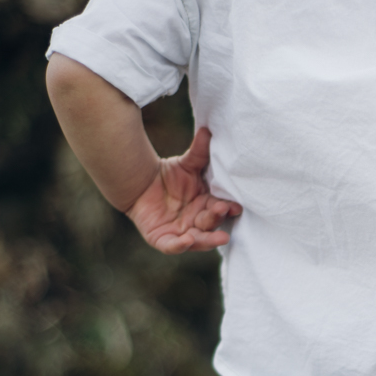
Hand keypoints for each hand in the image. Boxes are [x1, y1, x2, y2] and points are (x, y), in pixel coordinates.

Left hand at [125, 128, 241, 253]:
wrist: (138, 183)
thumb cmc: (168, 175)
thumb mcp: (186, 164)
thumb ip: (199, 151)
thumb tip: (208, 129)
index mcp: (206, 206)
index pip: (221, 209)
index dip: (228, 208)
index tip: (236, 205)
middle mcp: (197, 222)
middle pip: (210, 224)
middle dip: (217, 219)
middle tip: (222, 210)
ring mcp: (181, 233)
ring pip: (198, 240)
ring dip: (209, 240)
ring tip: (220, 238)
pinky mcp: (163, 240)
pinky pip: (173, 246)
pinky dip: (181, 246)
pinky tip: (188, 240)